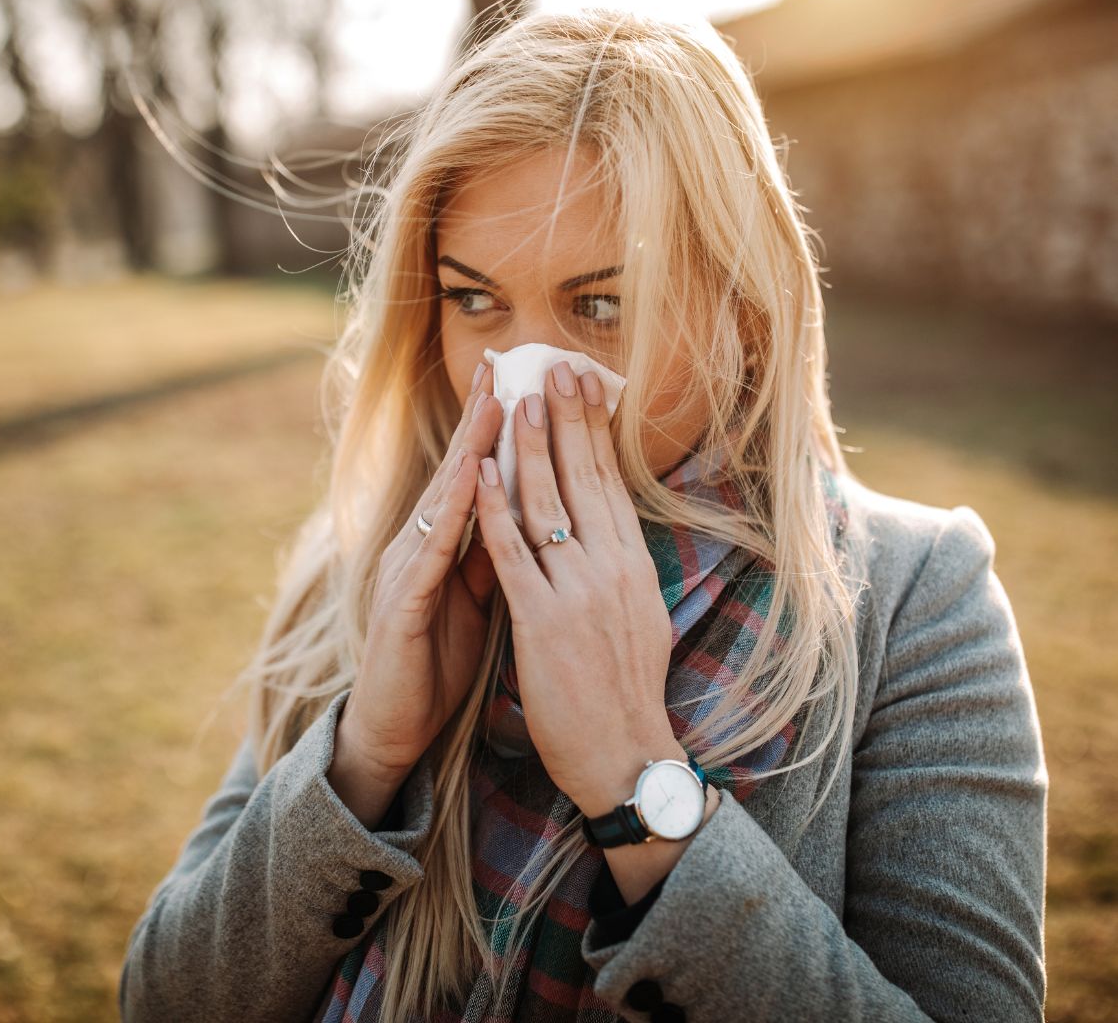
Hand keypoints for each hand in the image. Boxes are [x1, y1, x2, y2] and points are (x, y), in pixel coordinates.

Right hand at [339, 362, 503, 779]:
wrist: (395, 726)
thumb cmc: (434, 661)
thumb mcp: (476, 601)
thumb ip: (492, 557)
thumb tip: (523, 516)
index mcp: (441, 546)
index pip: (473, 477)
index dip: (494, 431)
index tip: (522, 383)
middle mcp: (419, 546)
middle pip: (457, 472)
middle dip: (481, 419)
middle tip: (504, 366)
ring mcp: (406, 570)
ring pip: (443, 500)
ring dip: (470, 450)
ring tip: (496, 403)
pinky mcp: (400, 603)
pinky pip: (431, 551)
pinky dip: (454, 513)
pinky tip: (471, 481)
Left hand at [471, 360, 683, 815]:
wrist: (625, 755)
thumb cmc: (626, 691)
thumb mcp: (639, 617)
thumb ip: (620, 569)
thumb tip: (613, 527)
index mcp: (634, 566)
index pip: (610, 483)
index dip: (594, 431)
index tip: (582, 386)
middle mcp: (612, 570)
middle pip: (584, 479)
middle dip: (566, 420)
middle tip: (551, 367)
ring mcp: (578, 593)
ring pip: (549, 504)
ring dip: (529, 447)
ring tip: (516, 399)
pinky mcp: (543, 621)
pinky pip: (513, 552)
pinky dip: (495, 507)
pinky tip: (482, 471)